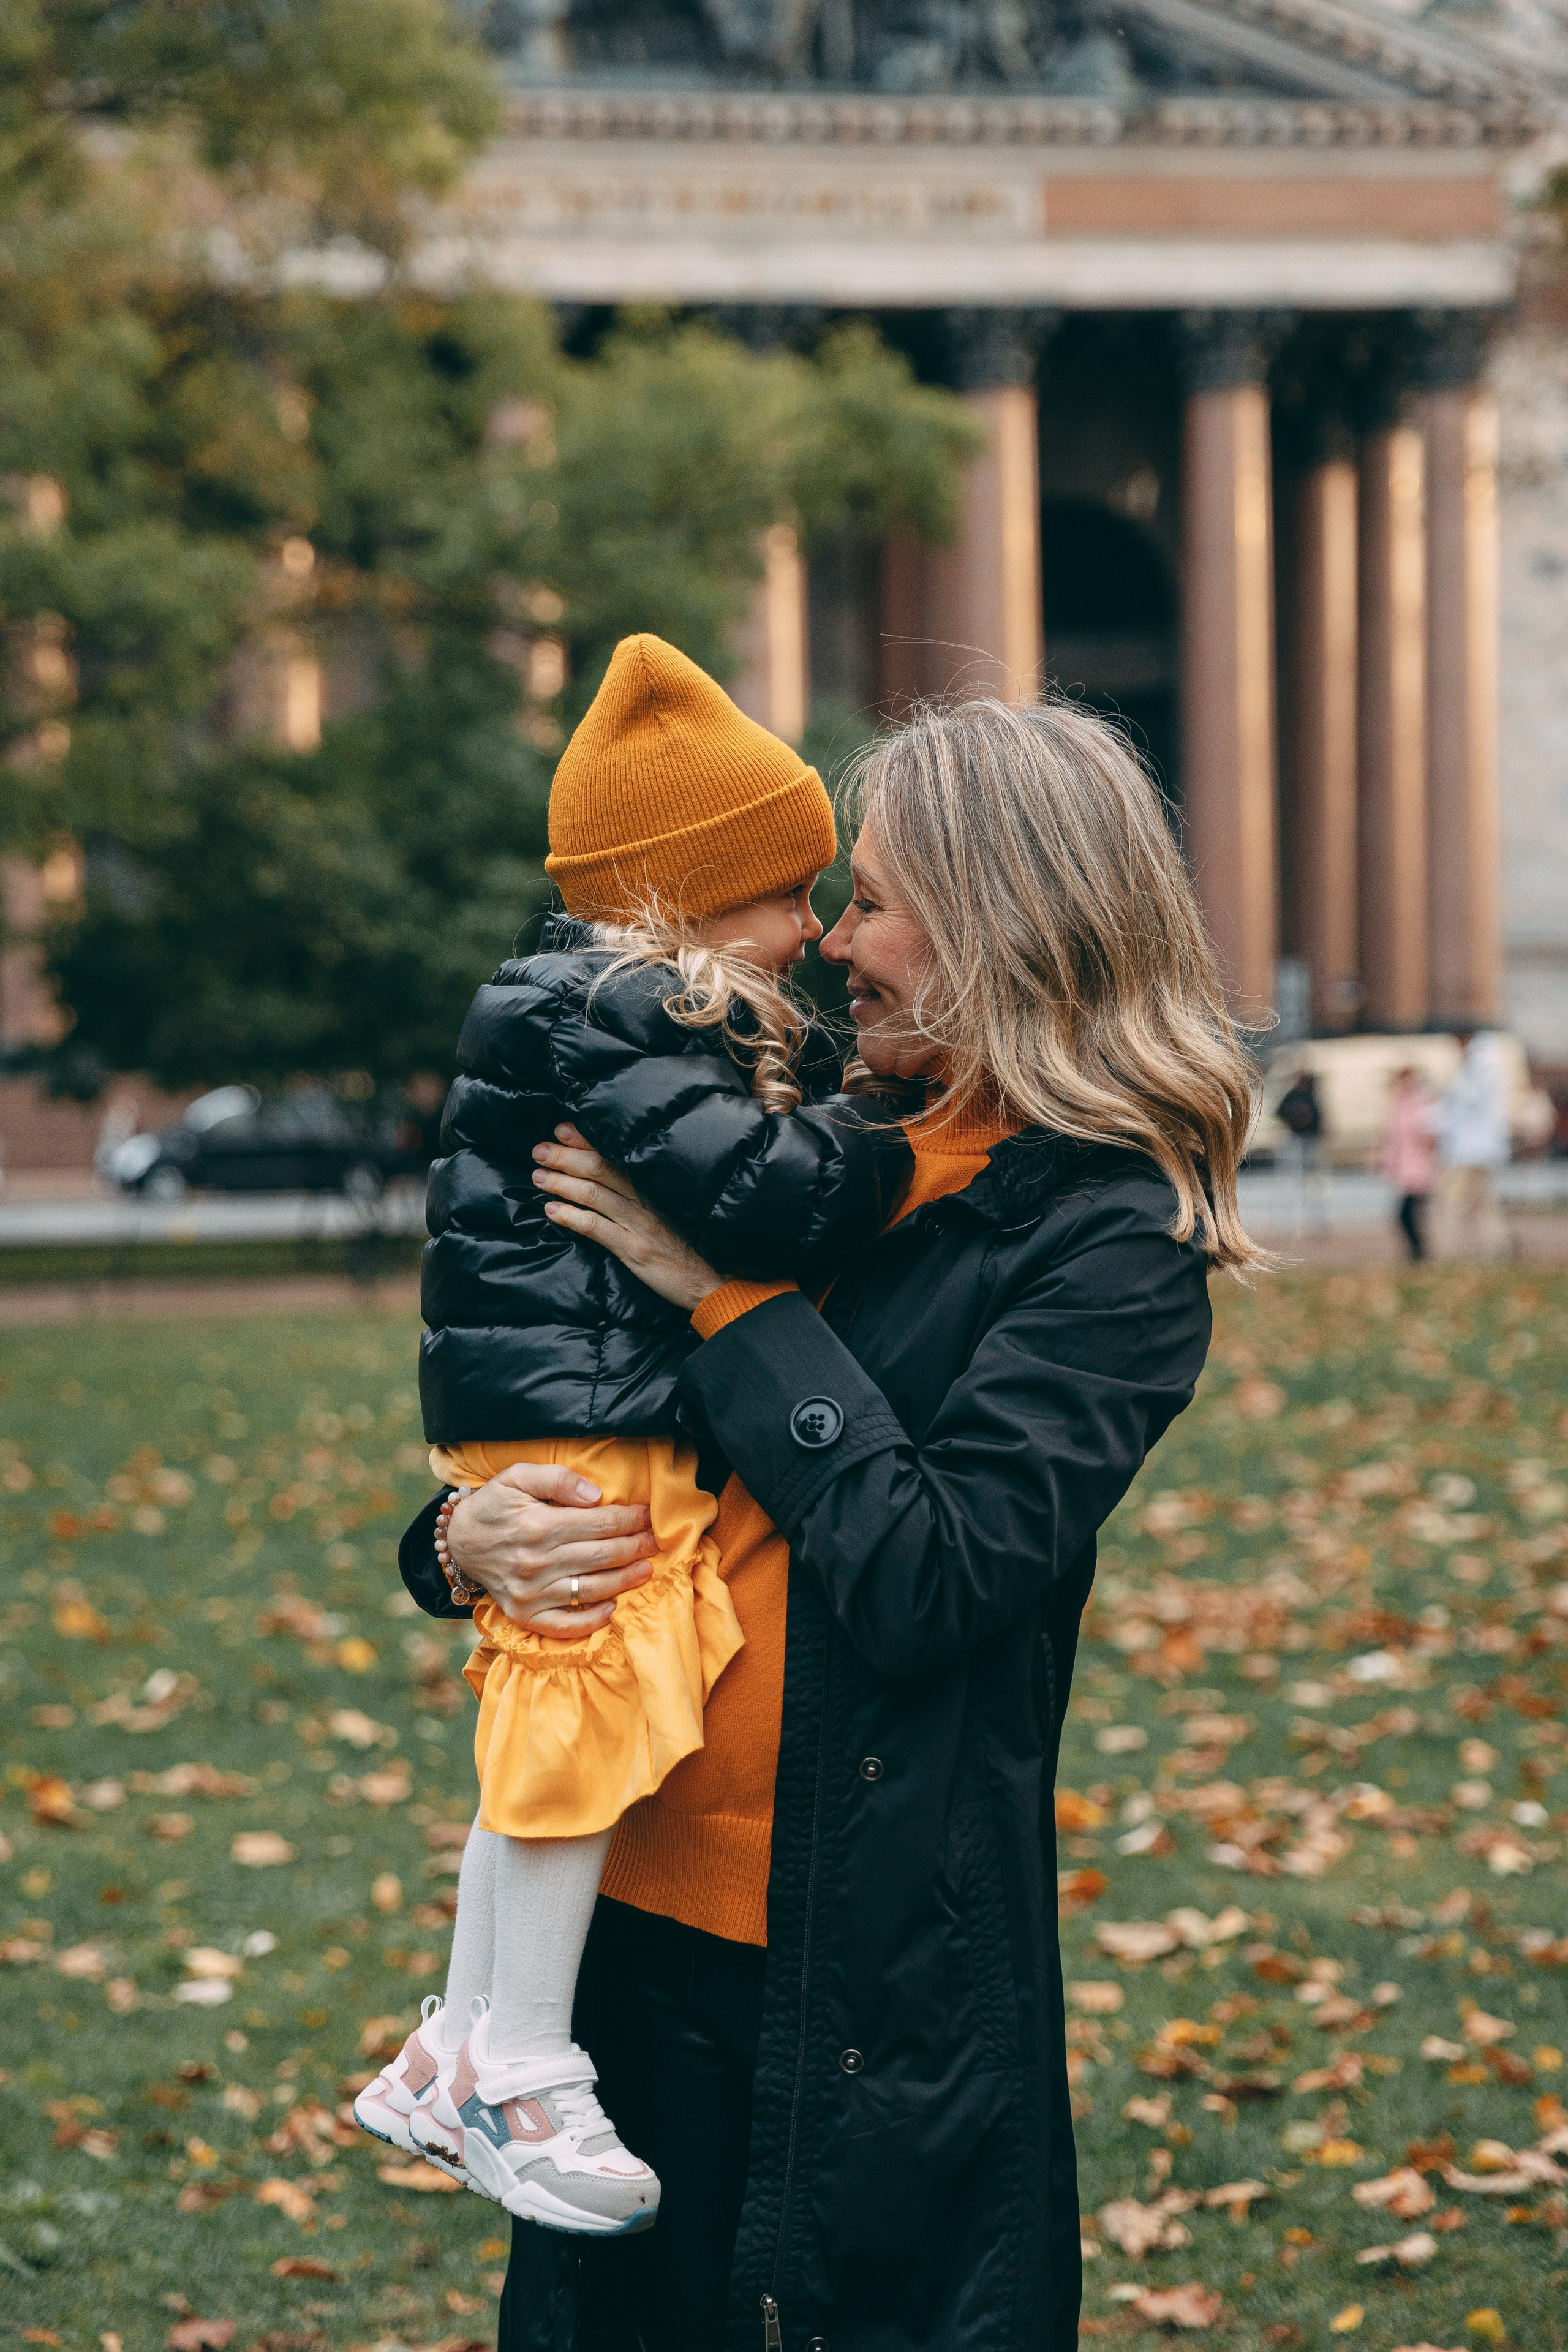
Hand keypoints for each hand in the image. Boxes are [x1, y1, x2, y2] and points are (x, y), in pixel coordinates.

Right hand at [447, 1460, 657, 1638]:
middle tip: (655, 1541)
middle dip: (635, 1547)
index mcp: (538, 1526)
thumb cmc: (495, 1504)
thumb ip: (557, 1479)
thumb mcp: (518, 1477)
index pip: (600, 1523)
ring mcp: (530, 1593)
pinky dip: (591, 1621)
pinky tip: (612, 1609)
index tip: (647, 1515)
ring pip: (591, 1589)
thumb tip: (596, 1496)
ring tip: (647, 1570)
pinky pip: (564, 1625)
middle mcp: (535, 1562)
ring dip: (625, 1581)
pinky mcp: (524, 1614)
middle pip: (602, 1556)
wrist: (459, 1541)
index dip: (630, 1519)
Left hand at [532, 1124, 723, 1313]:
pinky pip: (596, 1228)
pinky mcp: (633, 1249)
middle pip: (600, 1168)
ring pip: (594, 1194)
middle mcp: (644, 1200)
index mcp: (651, 1188)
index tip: (562, 1129)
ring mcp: (638, 1224)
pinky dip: (570, 1217)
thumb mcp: (663, 1214)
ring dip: (562, 1183)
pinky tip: (551, 1211)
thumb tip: (604, 1181)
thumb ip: (638, 1197)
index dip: (587, 1141)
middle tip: (540, 1150)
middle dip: (567, 1156)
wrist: (707, 1280)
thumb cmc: (683, 1247)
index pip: (615, 1156)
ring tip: (538, 1177)